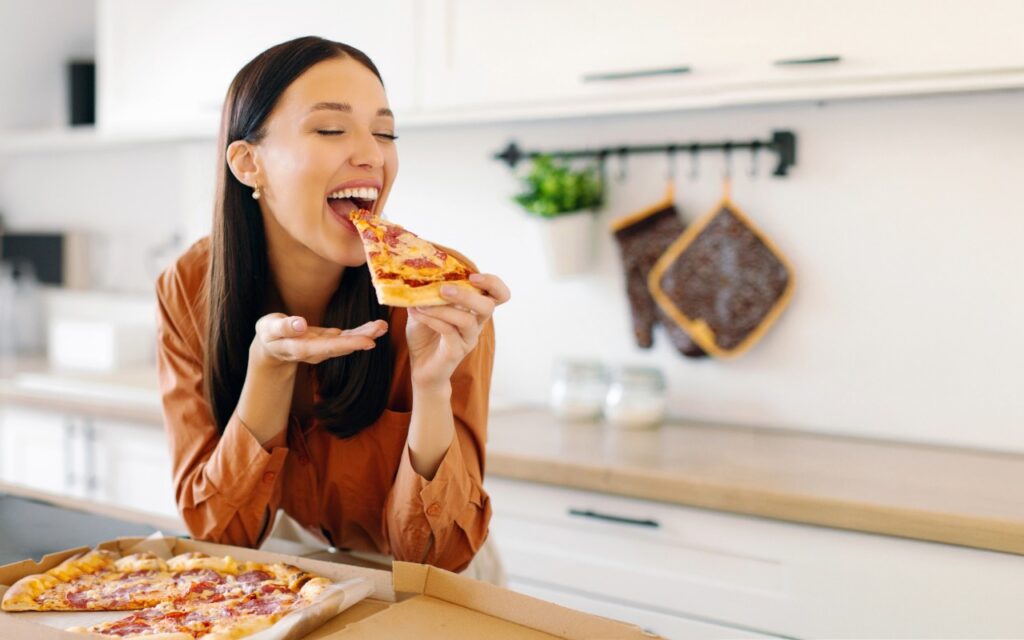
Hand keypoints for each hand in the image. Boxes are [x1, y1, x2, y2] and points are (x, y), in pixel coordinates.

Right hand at [251, 313, 387, 366]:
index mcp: (301, 348)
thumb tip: (300, 324)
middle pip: (341, 347)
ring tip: (383, 326)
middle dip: (362, 338)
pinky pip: (347, 337)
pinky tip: (375, 327)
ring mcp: (324, 348)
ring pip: (347, 342)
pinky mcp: (328, 342)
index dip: (348, 344)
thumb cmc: (268, 334)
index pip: (327, 347)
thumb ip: (283, 327)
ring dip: (366, 335)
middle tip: (382, 328)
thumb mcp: (269, 328)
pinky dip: (361, 332)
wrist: (271, 346)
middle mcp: (316, 351)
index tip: (368, 342)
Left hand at [406, 273, 510, 388]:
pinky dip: (431, 319)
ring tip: (421, 303)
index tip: (472, 276)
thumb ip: (426, 292)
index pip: (498, 294)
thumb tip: (416, 274)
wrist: (421, 368)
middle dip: (467, 294)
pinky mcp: (456, 351)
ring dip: (444, 308)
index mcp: (474, 310)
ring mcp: (468, 339)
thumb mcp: (424, 308)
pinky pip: (448, 331)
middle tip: (444, 289)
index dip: (492, 283)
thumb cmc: (425, 336)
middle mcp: (476, 324)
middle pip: (489, 306)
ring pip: (467, 320)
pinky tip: (415, 313)